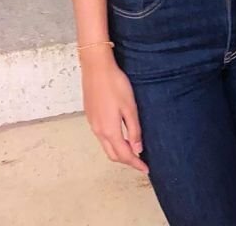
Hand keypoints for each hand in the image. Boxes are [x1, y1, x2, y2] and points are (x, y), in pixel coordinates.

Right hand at [81, 52, 148, 174]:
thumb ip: (133, 129)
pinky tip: (119, 134)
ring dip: (118, 151)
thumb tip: (137, 148)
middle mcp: (98, 130)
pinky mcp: (90, 115)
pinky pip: (101, 136)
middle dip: (126, 161)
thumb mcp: (129, 107)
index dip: (136, 164)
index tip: (145, 169)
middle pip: (113, 154)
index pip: (124, 155)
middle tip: (140, 161)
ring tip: (132, 149)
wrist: (96, 67)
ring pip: (106, 146)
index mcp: (110, 130)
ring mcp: (92, 123)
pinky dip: (111, 142)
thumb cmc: (115, 83)